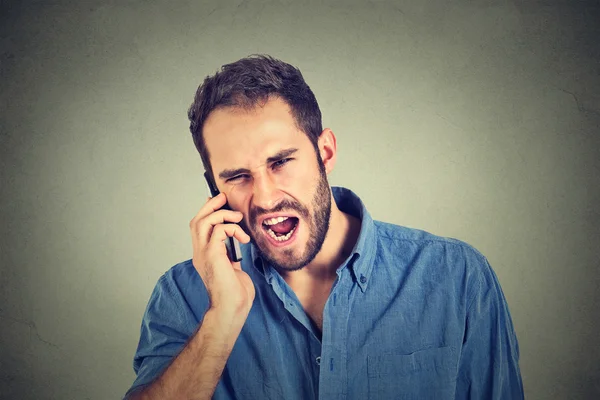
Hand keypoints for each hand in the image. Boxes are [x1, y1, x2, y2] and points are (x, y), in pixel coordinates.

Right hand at [189, 193, 253, 317]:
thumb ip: (231, 257)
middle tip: (223, 198)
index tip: (221, 203)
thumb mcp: (233, 270)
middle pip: (196, 221)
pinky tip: (243, 238)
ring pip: (203, 222)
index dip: (208, 213)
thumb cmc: (235, 295)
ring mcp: (203, 254)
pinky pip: (218, 230)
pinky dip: (232, 228)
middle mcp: (199, 254)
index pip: (199, 228)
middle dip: (210, 206)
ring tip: (237, 217)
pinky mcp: (212, 255)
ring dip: (221, 214)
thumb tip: (237, 247)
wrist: (231, 309)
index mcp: (204, 256)